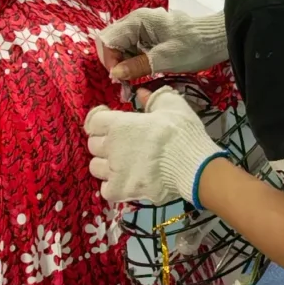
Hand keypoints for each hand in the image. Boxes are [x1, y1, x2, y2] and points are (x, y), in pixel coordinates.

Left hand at [84, 90, 223, 207]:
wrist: (192, 165)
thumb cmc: (181, 132)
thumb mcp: (171, 105)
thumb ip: (153, 98)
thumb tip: (141, 93)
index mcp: (119, 124)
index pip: (93, 121)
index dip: (99, 119)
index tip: (108, 119)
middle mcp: (111, 146)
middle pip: (92, 144)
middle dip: (103, 142)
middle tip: (119, 142)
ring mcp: (114, 171)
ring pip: (95, 167)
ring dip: (105, 164)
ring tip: (120, 164)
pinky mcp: (121, 191)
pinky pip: (105, 190)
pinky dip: (112, 187)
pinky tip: (125, 182)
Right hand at [96, 6, 228, 83]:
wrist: (215, 40)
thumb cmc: (193, 46)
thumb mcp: (166, 58)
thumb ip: (139, 65)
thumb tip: (116, 73)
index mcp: (138, 21)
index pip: (108, 39)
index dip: (109, 60)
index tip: (119, 78)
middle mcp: (135, 21)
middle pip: (110, 42)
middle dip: (113, 63)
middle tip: (123, 83)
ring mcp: (140, 29)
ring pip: (119, 48)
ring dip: (121, 65)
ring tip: (130, 84)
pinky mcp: (146, 38)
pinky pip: (130, 50)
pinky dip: (130, 63)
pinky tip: (138, 75)